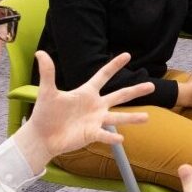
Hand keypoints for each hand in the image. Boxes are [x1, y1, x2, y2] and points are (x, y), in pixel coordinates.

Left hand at [15, 52, 153, 172]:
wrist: (42, 136)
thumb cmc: (46, 114)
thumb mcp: (47, 91)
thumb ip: (48, 73)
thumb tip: (40, 53)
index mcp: (86, 93)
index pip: (103, 75)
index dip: (114, 66)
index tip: (127, 55)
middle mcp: (95, 106)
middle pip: (120, 96)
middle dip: (135, 91)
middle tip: (151, 86)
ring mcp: (96, 120)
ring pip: (118, 117)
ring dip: (132, 118)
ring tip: (147, 118)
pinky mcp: (92, 134)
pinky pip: (105, 135)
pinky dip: (112, 137)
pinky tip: (121, 138)